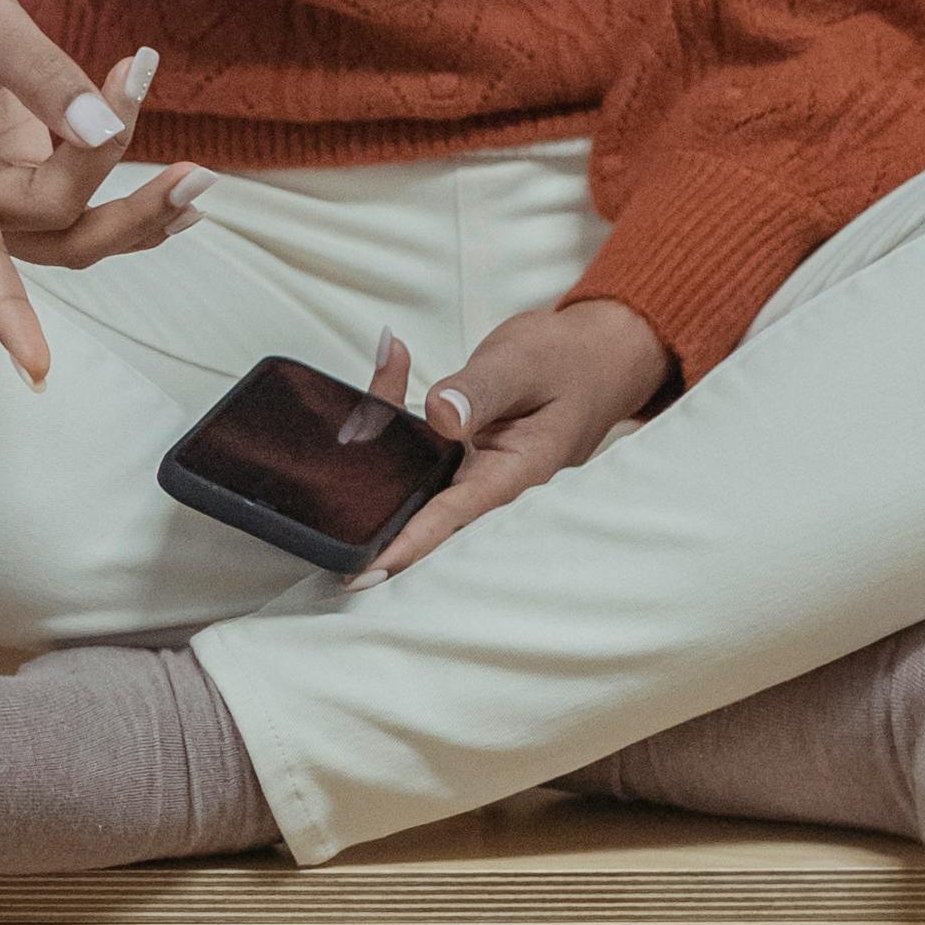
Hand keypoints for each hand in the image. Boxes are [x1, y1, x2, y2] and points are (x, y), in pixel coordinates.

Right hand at [0, 0, 199, 388]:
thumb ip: (42, 73)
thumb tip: (103, 130)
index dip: (2, 309)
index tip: (36, 366)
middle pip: (50, 232)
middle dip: (121, 202)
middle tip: (193, 168)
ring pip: (72, 237)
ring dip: (138, 216)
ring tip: (200, 179)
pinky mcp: (18, 195)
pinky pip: (79, 222)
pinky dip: (132, 214)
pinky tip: (182, 201)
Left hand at [354, 293, 673, 580]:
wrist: (597, 353)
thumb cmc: (569, 359)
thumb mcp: (524, 363)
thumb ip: (479, 390)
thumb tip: (438, 416)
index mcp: (517, 473)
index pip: (454, 516)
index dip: (410, 544)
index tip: (367, 571)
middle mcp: (492, 480)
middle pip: (425, 508)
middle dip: (379, 527)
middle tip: (327, 549)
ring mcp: (474, 468)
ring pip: (414, 480)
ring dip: (374, 474)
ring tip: (332, 482)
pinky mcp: (461, 452)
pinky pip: (415, 450)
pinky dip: (386, 427)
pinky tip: (368, 400)